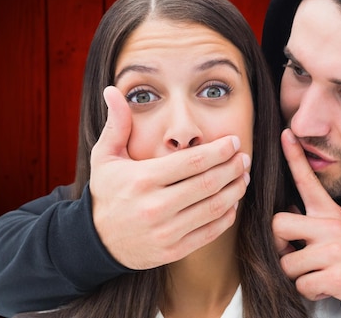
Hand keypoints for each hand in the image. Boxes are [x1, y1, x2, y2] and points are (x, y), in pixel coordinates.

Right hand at [89, 86, 250, 269]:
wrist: (96, 241)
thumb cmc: (106, 192)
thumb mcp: (104, 156)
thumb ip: (116, 124)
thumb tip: (113, 90)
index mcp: (142, 180)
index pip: (192, 161)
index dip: (219, 150)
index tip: (233, 141)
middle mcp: (155, 207)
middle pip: (208, 183)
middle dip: (232, 168)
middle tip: (244, 157)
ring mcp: (165, 232)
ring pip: (213, 208)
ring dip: (235, 190)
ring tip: (244, 177)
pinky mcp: (173, 251)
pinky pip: (209, 232)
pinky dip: (227, 216)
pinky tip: (232, 202)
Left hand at [272, 128, 340, 301]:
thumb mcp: (336, 225)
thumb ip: (311, 218)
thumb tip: (284, 213)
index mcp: (328, 212)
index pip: (307, 179)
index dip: (294, 157)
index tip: (285, 134)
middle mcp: (330, 227)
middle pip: (278, 225)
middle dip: (280, 245)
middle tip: (295, 252)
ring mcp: (332, 251)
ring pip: (287, 263)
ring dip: (297, 273)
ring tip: (316, 270)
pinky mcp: (334, 276)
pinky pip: (301, 285)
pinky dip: (309, 290)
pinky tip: (324, 283)